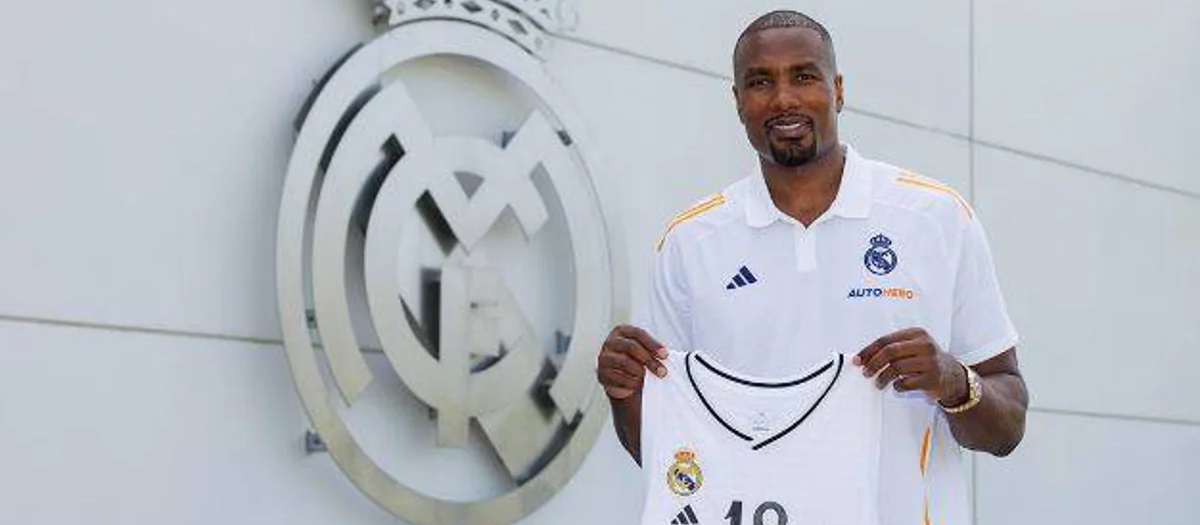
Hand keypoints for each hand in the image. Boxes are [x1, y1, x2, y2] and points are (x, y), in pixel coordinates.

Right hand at [596, 325, 667, 399]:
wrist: (622, 381)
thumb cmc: (635, 362)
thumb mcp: (644, 352)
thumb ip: (652, 351)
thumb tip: (664, 355)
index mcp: (621, 331)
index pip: (638, 334)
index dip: (652, 344)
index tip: (665, 355)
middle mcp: (610, 342)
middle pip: (631, 347)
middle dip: (649, 360)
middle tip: (662, 372)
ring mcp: (604, 358)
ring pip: (625, 363)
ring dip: (641, 372)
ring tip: (646, 378)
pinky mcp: (602, 374)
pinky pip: (620, 378)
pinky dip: (632, 383)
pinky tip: (637, 384)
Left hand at [853, 327, 967, 403]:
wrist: (952, 376)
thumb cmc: (925, 360)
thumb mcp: (912, 347)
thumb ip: (891, 349)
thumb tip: (862, 359)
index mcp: (916, 334)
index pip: (886, 340)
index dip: (868, 350)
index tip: (857, 360)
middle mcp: (924, 345)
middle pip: (890, 352)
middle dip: (873, 363)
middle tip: (865, 373)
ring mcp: (930, 362)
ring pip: (896, 368)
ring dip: (882, 377)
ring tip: (878, 383)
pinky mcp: (932, 378)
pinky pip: (906, 383)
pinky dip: (897, 386)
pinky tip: (897, 386)